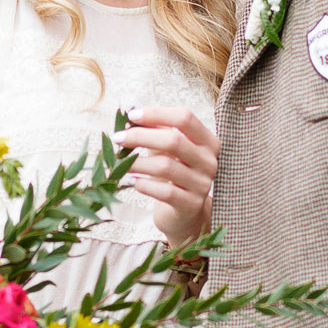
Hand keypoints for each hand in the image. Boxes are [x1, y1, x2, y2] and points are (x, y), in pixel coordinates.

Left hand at [113, 106, 217, 247]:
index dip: (157, 114)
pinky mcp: (191, 205)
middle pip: (174, 141)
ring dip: (137, 162)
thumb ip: (157, 132)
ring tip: (119, 163)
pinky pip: (165, 192)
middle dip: (141, 136)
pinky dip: (143, 184)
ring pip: (166, 167)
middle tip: (118, 138)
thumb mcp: (168, 150)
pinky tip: (130, 181)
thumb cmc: (174, 174)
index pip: (185, 118)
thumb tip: (133, 116)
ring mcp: (203, 184)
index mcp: (208, 141)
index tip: (132, 116)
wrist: (185, 213)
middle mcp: (209, 161)